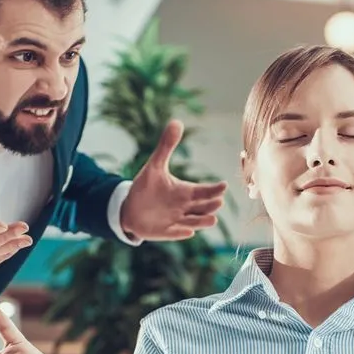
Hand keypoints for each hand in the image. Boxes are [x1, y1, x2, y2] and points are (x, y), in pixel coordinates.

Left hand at [119, 119, 227, 240]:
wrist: (130, 209)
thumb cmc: (146, 187)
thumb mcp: (155, 166)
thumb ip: (166, 146)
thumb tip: (177, 121)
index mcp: (186, 192)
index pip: (204, 191)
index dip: (214, 189)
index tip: (223, 185)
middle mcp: (185, 207)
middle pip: (203, 207)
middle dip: (211, 205)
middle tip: (218, 201)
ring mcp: (177, 221)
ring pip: (194, 222)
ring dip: (202, 221)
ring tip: (212, 220)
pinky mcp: (166, 231)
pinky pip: (176, 233)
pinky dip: (182, 232)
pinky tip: (188, 232)